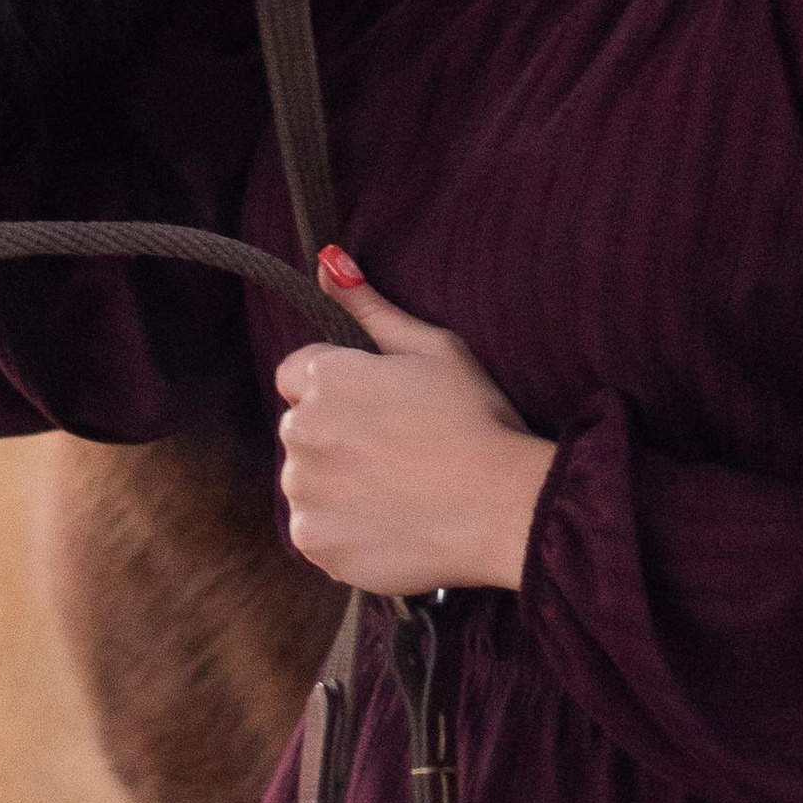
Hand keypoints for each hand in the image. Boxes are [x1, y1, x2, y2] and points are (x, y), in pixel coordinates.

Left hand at [273, 247, 554, 596]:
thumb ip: (370, 306)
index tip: (384, 408)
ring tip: (399, 490)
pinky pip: (317, 531)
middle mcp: (300, 432)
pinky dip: (345, 530)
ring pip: (307, 482)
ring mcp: (303, 492)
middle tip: (400, 451)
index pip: (298, 374)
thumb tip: (327, 260)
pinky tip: (391, 523)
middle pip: (302, 430)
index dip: (343, 389)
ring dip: (338, 485)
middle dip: (337, 436)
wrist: (504, 509)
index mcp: (325, 378)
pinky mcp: (315, 542)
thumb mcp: (434, 348)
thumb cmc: (477, 421)